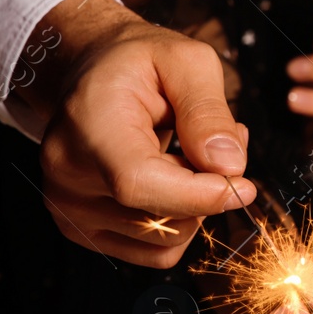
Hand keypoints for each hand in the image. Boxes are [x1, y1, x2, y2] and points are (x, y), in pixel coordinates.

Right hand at [36, 0, 255, 267]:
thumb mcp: (187, 62)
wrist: (92, 73)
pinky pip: (157, 250)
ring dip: (197, 205)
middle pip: (161, 217)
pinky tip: (177, 181)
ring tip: (192, 154)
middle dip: (208, 189)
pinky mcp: (84, 229)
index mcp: (88, 128)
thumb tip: (228, 166)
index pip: (139, 184)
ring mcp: (70, 208)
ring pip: (166, 238)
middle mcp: (68, 175)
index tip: (243, 184)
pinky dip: (180, 221)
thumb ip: (209, 113)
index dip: (199, 194)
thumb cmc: (139, 64)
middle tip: (219, 143)